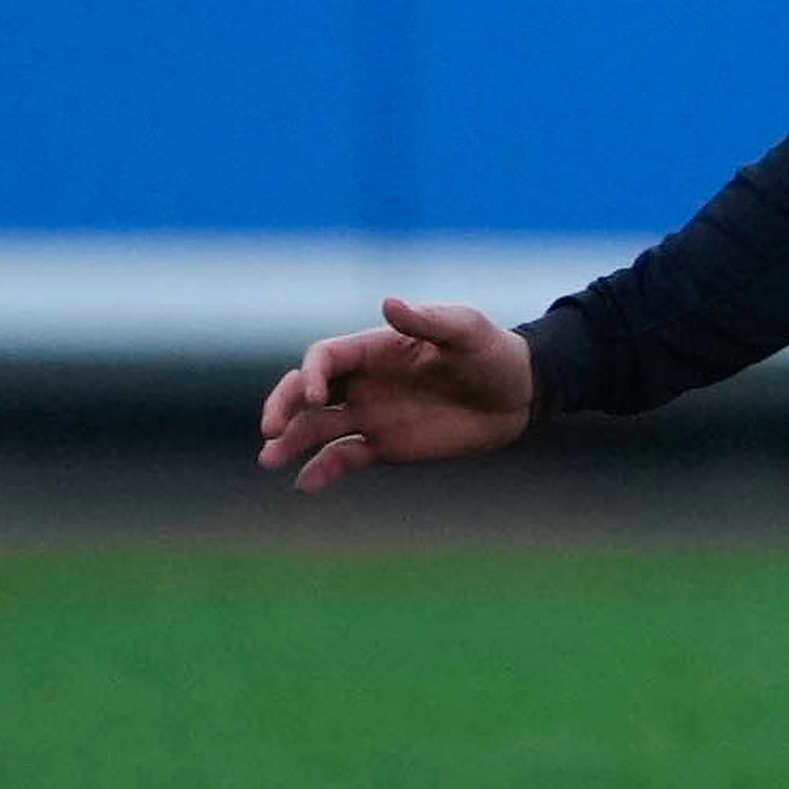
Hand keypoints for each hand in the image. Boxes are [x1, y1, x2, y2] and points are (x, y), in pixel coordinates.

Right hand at [258, 296, 535, 492]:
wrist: (518, 395)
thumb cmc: (492, 352)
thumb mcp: (465, 330)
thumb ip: (427, 321)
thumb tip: (388, 304)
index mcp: (376, 348)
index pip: (326, 357)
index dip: (311, 373)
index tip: (315, 396)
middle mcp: (365, 381)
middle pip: (307, 391)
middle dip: (283, 406)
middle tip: (270, 430)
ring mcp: (372, 415)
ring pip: (317, 428)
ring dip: (291, 441)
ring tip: (270, 459)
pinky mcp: (385, 446)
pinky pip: (344, 458)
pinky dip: (322, 470)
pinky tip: (304, 484)